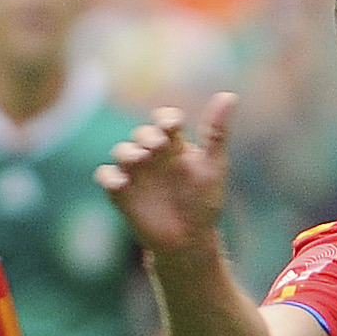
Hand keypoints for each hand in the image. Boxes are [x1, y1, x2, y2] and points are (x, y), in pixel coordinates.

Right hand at [97, 94, 235, 257]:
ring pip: (122, 152)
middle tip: (157, 146)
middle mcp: (152, 155)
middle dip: (147, 137)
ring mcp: (135, 173)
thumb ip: (217, 133)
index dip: (166, 120)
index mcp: (174, 145)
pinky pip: (106, 177)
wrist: (189, 240)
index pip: (166, 121)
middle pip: (142, 135)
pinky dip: (109, 177)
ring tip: (139, 159)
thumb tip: (230, 95)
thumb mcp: (214, 167)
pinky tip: (121, 183)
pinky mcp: (120, 192)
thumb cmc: (203, 202)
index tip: (172, 125)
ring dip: (127, 152)